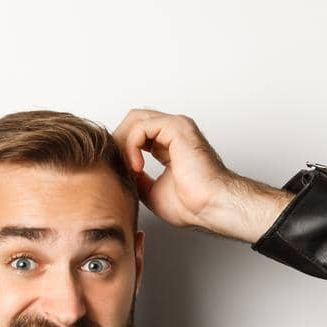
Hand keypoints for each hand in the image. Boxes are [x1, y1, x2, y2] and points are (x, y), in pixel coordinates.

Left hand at [112, 108, 294, 241]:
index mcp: (170, 144)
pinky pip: (142, 127)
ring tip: (127, 167)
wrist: (211, 207)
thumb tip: (120, 173)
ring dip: (123, 143)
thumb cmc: (192, 204)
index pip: (137, 132)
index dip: (122, 148)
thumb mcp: (151, 190)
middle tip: (116, 165)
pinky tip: (137, 166)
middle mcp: (174, 131)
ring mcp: (176, 127)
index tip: (118, 171)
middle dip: (119, 142)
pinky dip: (132, 145)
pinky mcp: (177, 127)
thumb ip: (136, 178)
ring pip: (135, 120)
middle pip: (133, 121)